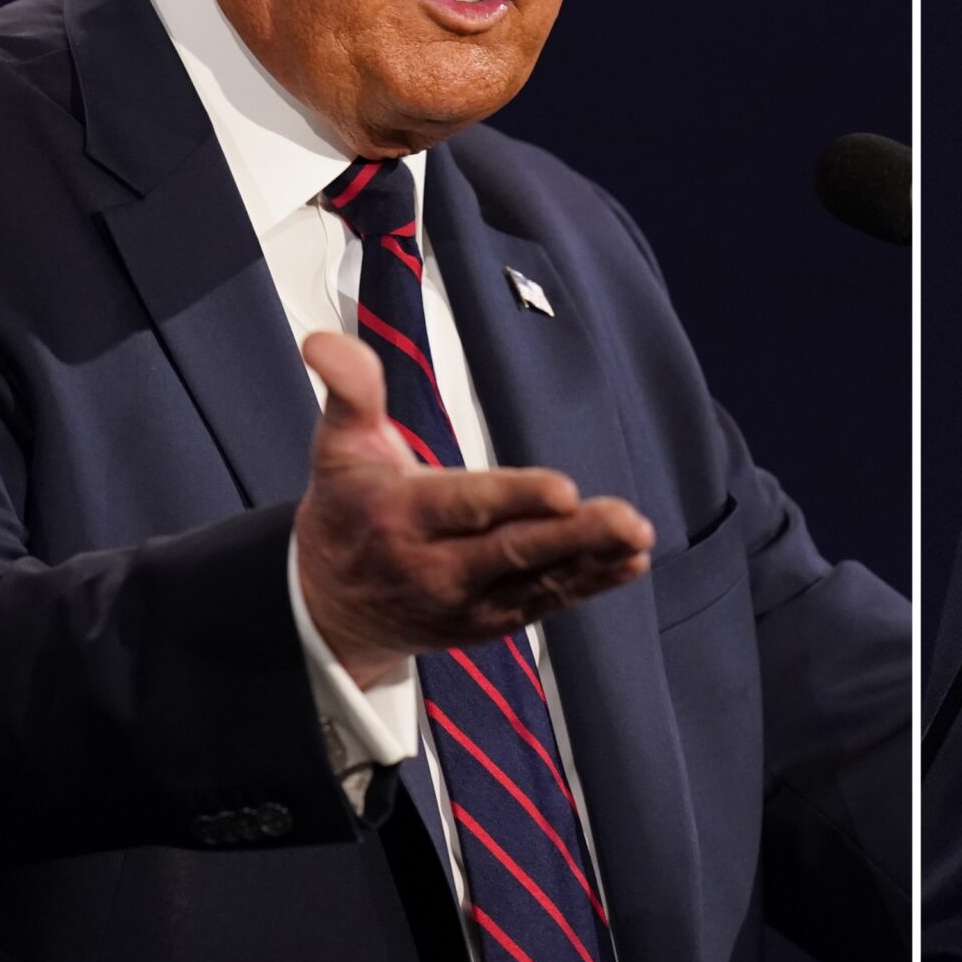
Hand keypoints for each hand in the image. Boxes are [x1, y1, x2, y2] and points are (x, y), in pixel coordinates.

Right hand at [294, 330, 654, 686]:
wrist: (328, 609)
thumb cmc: (347, 512)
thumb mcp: (338, 446)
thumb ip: (349, 389)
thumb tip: (324, 340)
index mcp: (401, 516)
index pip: (466, 505)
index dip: (516, 498)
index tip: (563, 490)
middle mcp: (435, 567)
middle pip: (513, 550)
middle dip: (574, 536)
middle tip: (627, 519)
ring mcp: (466, 601)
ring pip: (537, 580)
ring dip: (593, 561)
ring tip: (638, 539)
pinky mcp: (490, 621)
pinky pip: (545, 602)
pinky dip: (589, 585)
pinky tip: (629, 563)